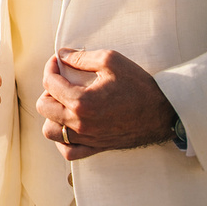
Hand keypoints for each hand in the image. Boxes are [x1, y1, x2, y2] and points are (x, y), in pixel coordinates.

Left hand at [35, 48, 174, 160]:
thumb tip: (62, 55)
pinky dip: (62, 139)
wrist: (162, 113)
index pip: (50, 83)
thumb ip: (81, 57)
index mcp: (82, 101)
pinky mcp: (95, 147)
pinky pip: (68, 150)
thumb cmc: (139, 86)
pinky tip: (69, 125)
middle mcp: (80, 123)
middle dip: (49, 89)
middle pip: (44, 107)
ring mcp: (87, 138)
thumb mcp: (111, 61)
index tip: (59, 61)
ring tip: (64, 102)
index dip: (51, 67)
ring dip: (52, 115)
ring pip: (50, 131)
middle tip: (62, 80)